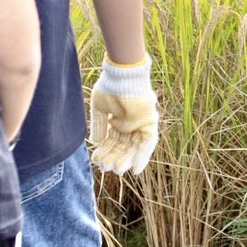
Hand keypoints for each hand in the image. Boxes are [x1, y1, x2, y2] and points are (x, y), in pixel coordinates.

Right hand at [90, 57, 159, 175]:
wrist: (121, 76)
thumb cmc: (110, 88)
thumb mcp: (100, 109)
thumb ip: (99, 126)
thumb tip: (96, 143)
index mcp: (119, 120)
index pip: (112, 141)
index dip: (105, 152)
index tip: (96, 161)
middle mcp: (131, 124)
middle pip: (123, 146)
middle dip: (114, 158)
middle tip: (104, 168)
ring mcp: (141, 123)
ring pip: (134, 147)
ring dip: (125, 159)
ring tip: (115, 170)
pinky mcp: (150, 123)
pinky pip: (148, 143)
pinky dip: (143, 157)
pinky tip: (135, 170)